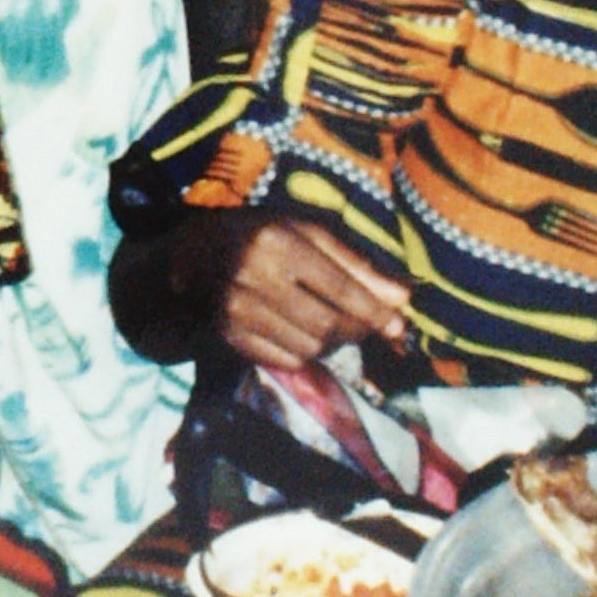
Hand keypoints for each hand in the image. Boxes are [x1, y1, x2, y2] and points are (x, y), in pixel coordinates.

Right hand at [219, 222, 410, 370]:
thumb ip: (356, 265)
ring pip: (309, 349)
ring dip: (330, 343)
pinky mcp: (230, 337)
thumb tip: (403, 299)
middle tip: (364, 322)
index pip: (338, 288)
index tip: (398, 325)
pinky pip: (286, 361)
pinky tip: (299, 331)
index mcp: (278, 242)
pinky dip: (304, 353)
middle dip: (356, 330)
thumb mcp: (308, 235)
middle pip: (327, 326)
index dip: (374, 312)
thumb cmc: (262, 236)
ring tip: (327, 322)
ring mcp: (237, 311)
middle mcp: (254, 277)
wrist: (193, 254)